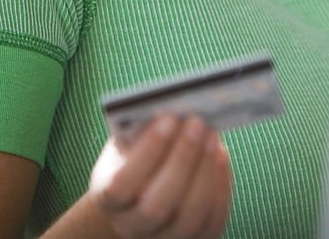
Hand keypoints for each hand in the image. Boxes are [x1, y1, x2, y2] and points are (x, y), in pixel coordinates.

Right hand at [88, 114, 232, 237]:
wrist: (143, 192)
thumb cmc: (137, 155)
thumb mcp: (129, 139)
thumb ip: (145, 127)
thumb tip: (179, 103)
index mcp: (107, 199)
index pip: (121, 186)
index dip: (147, 153)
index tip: (168, 118)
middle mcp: (131, 227)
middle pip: (157, 206)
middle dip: (182, 160)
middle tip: (198, 122)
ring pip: (189, 218)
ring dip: (205, 172)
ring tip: (213, 136)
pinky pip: (212, 221)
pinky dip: (220, 187)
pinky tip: (221, 156)